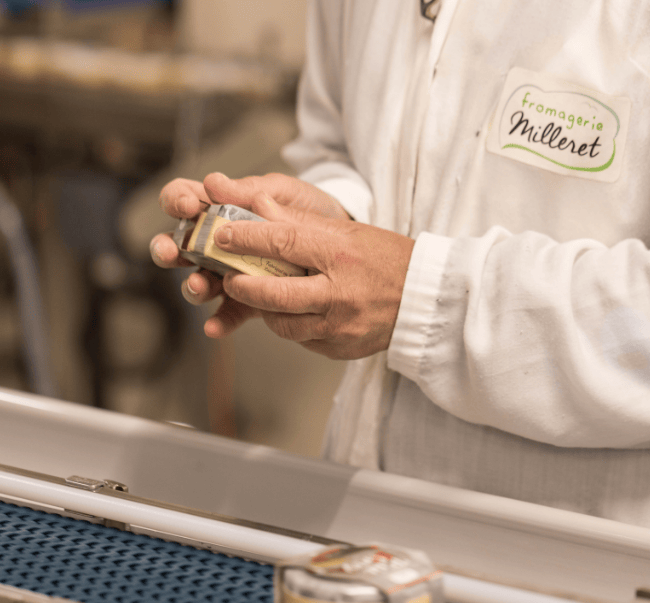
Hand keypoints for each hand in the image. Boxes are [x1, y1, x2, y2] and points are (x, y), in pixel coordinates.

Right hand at [149, 172, 351, 336]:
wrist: (344, 241)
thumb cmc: (310, 209)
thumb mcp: (284, 191)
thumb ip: (250, 190)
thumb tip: (213, 182)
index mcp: (220, 207)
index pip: (183, 200)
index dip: (177, 202)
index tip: (188, 206)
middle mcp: (217, 241)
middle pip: (178, 245)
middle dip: (168, 249)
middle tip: (173, 252)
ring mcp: (229, 271)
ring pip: (199, 281)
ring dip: (194, 285)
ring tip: (200, 286)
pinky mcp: (249, 298)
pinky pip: (229, 311)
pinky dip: (220, 320)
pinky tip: (215, 327)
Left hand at [215, 192, 414, 359]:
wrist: (426, 299)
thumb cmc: (388, 260)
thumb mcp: (348, 232)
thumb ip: (300, 222)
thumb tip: (258, 206)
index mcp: (341, 256)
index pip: (283, 243)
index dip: (246, 239)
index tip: (223, 234)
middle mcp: (340, 294)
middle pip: (274, 294)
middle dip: (243, 285)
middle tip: (230, 276)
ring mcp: (340, 326)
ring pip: (283, 325)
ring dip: (266, 310)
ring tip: (263, 295)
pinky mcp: (340, 349)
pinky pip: (302, 340)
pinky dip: (292, 325)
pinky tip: (295, 312)